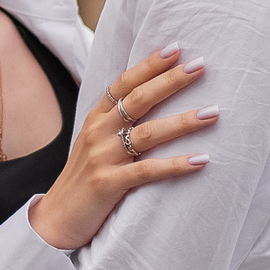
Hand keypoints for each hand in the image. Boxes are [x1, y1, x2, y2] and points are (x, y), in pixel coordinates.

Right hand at [26, 47, 215, 251]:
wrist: (55, 220)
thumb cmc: (85, 179)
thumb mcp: (96, 143)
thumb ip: (117, 122)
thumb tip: (152, 98)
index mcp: (96, 119)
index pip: (124, 83)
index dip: (149, 65)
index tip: (176, 49)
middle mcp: (98, 133)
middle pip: (138, 99)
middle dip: (171, 81)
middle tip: (201, 66)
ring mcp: (102, 158)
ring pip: (148, 133)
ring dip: (183, 122)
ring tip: (213, 113)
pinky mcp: (108, 184)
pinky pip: (147, 171)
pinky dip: (175, 165)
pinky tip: (201, 160)